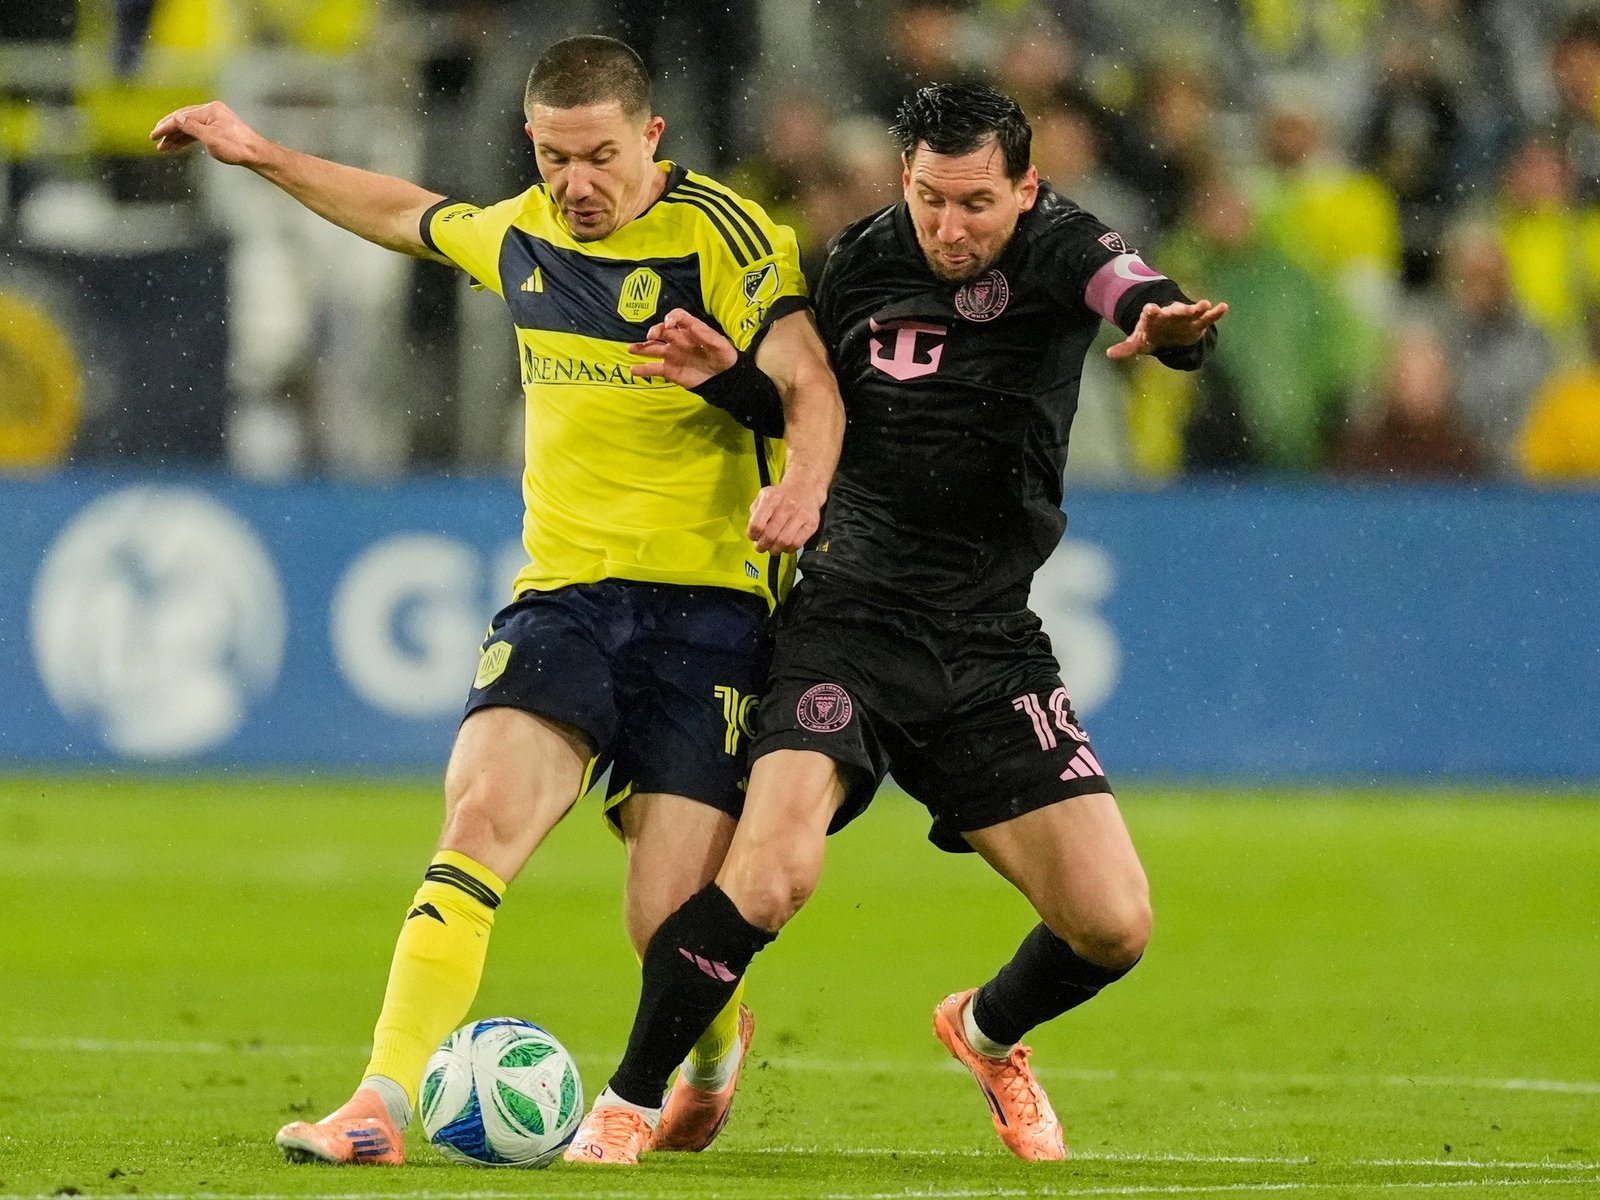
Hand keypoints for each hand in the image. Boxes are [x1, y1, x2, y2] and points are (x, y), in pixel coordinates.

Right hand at [149, 101, 266, 166]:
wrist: (257, 154)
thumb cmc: (237, 148)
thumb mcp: (211, 139)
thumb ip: (191, 128)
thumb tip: (175, 118)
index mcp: (210, 110)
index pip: (181, 117)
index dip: (165, 126)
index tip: (153, 136)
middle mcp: (212, 111)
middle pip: (183, 119)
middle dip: (168, 131)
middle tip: (155, 141)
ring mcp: (215, 119)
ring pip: (190, 127)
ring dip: (176, 137)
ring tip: (163, 148)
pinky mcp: (218, 128)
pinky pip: (198, 131)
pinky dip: (187, 139)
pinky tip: (177, 145)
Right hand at [629, 308, 737, 387]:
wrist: (723, 378)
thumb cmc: (723, 357)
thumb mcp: (720, 345)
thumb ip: (708, 336)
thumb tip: (694, 326)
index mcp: (690, 329)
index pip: (677, 317)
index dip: (671, 318)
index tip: (668, 325)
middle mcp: (678, 339)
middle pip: (662, 331)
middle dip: (655, 331)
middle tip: (651, 336)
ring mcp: (672, 355)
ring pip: (653, 349)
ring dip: (641, 348)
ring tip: (630, 349)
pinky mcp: (669, 370)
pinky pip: (654, 369)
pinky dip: (643, 369)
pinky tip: (633, 370)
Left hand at [747, 474, 825, 554]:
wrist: (805, 487)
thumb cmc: (782, 495)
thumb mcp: (764, 496)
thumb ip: (755, 512)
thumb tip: (753, 531)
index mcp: (771, 498)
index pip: (757, 524)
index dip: (752, 535)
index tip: (753, 537)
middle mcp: (787, 505)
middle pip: (770, 535)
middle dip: (762, 546)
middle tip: (761, 547)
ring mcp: (800, 515)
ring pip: (784, 541)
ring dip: (775, 549)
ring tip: (773, 548)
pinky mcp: (811, 524)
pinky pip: (797, 543)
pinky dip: (788, 549)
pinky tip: (785, 546)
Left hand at [1105, 298, 1227, 360]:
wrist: (1166, 332)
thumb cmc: (1151, 336)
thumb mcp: (1138, 343)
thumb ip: (1126, 348)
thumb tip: (1109, 354)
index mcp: (1153, 317)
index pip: (1150, 313)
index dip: (1150, 311)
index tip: (1150, 308)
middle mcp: (1169, 314)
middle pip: (1173, 310)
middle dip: (1177, 309)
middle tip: (1181, 307)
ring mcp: (1184, 316)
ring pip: (1191, 311)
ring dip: (1198, 307)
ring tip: (1206, 303)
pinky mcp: (1197, 322)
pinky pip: (1207, 317)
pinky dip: (1215, 312)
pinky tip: (1224, 306)